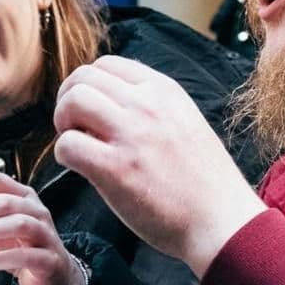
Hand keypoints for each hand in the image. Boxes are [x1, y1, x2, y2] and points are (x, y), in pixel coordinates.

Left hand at [53, 55, 265, 275]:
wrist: (221, 220)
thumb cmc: (204, 180)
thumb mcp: (187, 122)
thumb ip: (154, 107)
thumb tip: (113, 104)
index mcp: (165, 91)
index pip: (108, 64)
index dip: (89, 84)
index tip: (92, 109)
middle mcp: (147, 105)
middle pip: (84, 77)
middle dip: (69, 99)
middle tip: (74, 126)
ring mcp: (131, 135)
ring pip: (73, 101)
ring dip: (64, 122)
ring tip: (77, 144)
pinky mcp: (116, 169)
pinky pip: (68, 145)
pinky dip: (65, 155)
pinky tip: (80, 167)